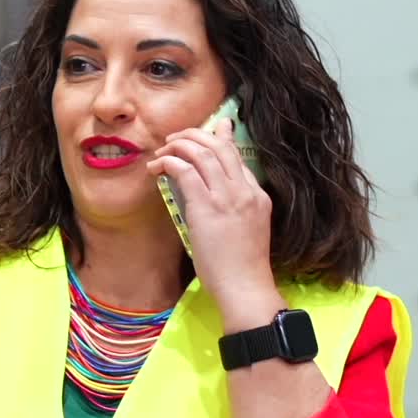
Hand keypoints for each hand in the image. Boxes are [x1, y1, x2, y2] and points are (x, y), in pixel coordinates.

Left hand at [148, 118, 279, 318]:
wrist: (245, 286)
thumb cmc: (242, 268)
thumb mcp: (248, 230)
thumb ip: (235, 210)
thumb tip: (212, 202)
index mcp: (257, 196)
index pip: (237, 157)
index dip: (220, 140)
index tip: (211, 130)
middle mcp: (244, 191)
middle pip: (220, 147)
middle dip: (196, 135)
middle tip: (176, 138)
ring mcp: (227, 197)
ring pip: (202, 153)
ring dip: (179, 145)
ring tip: (163, 150)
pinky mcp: (207, 206)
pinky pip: (186, 171)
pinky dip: (170, 162)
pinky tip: (159, 166)